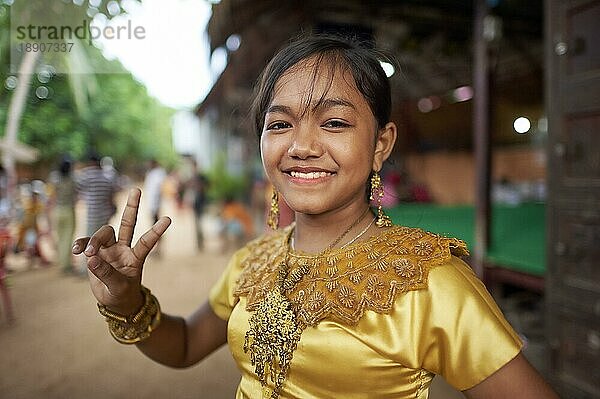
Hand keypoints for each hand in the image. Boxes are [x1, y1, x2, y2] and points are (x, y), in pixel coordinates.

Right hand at [72, 188, 170, 314]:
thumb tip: (91, 258)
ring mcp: (110, 249)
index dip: (156, 231)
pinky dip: (81, 244)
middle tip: (136, 190)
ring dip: (95, 240)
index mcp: (136, 257)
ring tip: (87, 253)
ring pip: (104, 232)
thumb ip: (106, 274)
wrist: (114, 300)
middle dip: (131, 207)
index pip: (147, 242)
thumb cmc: (122, 294)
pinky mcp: (96, 252)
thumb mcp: (118, 288)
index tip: (168, 219)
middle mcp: (124, 248)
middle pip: (127, 224)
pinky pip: (87, 243)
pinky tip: (76, 251)